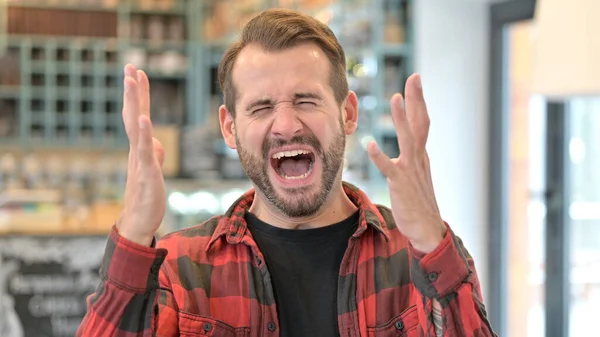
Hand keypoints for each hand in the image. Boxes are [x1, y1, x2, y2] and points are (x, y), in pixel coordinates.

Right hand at [117, 64, 165, 245]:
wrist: (138, 221)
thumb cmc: (146, 196)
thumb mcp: (153, 171)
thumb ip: (154, 154)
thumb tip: (157, 143)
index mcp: (140, 148)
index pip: (139, 116)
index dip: (139, 95)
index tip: (138, 73)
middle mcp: (137, 149)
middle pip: (133, 115)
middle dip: (132, 91)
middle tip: (129, 66)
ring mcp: (140, 159)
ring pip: (135, 126)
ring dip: (134, 103)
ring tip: (131, 81)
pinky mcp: (146, 172)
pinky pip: (144, 150)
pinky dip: (143, 133)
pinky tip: (143, 118)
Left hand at [367, 74, 445, 252]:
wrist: (427, 229)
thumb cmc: (419, 202)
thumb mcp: (417, 174)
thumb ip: (413, 156)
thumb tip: (412, 143)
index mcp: (421, 155)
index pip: (422, 122)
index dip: (418, 101)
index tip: (415, 80)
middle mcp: (418, 158)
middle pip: (420, 123)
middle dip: (417, 99)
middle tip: (415, 77)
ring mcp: (410, 170)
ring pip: (408, 139)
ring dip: (401, 118)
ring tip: (395, 98)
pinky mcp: (400, 184)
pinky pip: (389, 168)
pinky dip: (380, 157)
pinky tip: (371, 145)